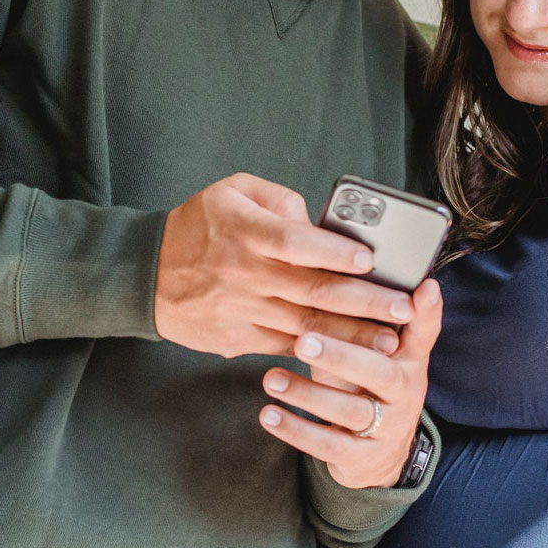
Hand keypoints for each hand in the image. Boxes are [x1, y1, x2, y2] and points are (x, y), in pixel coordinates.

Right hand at [155, 173, 414, 358]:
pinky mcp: (238, 339)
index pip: (295, 243)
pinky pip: (285, 345)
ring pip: (305, 324)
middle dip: (364, 301)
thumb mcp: (231, 190)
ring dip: (351, 334)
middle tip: (403, 308)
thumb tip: (317, 222)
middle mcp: (244, 273)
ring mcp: (241, 310)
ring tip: (391, 339)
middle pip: (312, 289)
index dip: (334, 252)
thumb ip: (279, 199)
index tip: (370, 260)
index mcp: (244, 230)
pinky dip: (319, 351)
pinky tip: (351, 357)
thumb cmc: (196, 226)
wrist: (144, 275)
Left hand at [257, 277, 440, 486]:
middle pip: (379, 372)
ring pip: (350, 409)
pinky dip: (297, 429)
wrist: (376, 457)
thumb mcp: (370, 352)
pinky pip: (329, 444)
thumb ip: (361, 318)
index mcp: (409, 360)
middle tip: (304, 340)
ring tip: (271, 378)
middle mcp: (405, 392)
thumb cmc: (364, 386)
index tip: (423, 288)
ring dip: (307, 393)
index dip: (426, 312)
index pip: (423, 332)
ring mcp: (388, 427)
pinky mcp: (364, 458)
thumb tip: (328, 264)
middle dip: (342, 355)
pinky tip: (269, 415)